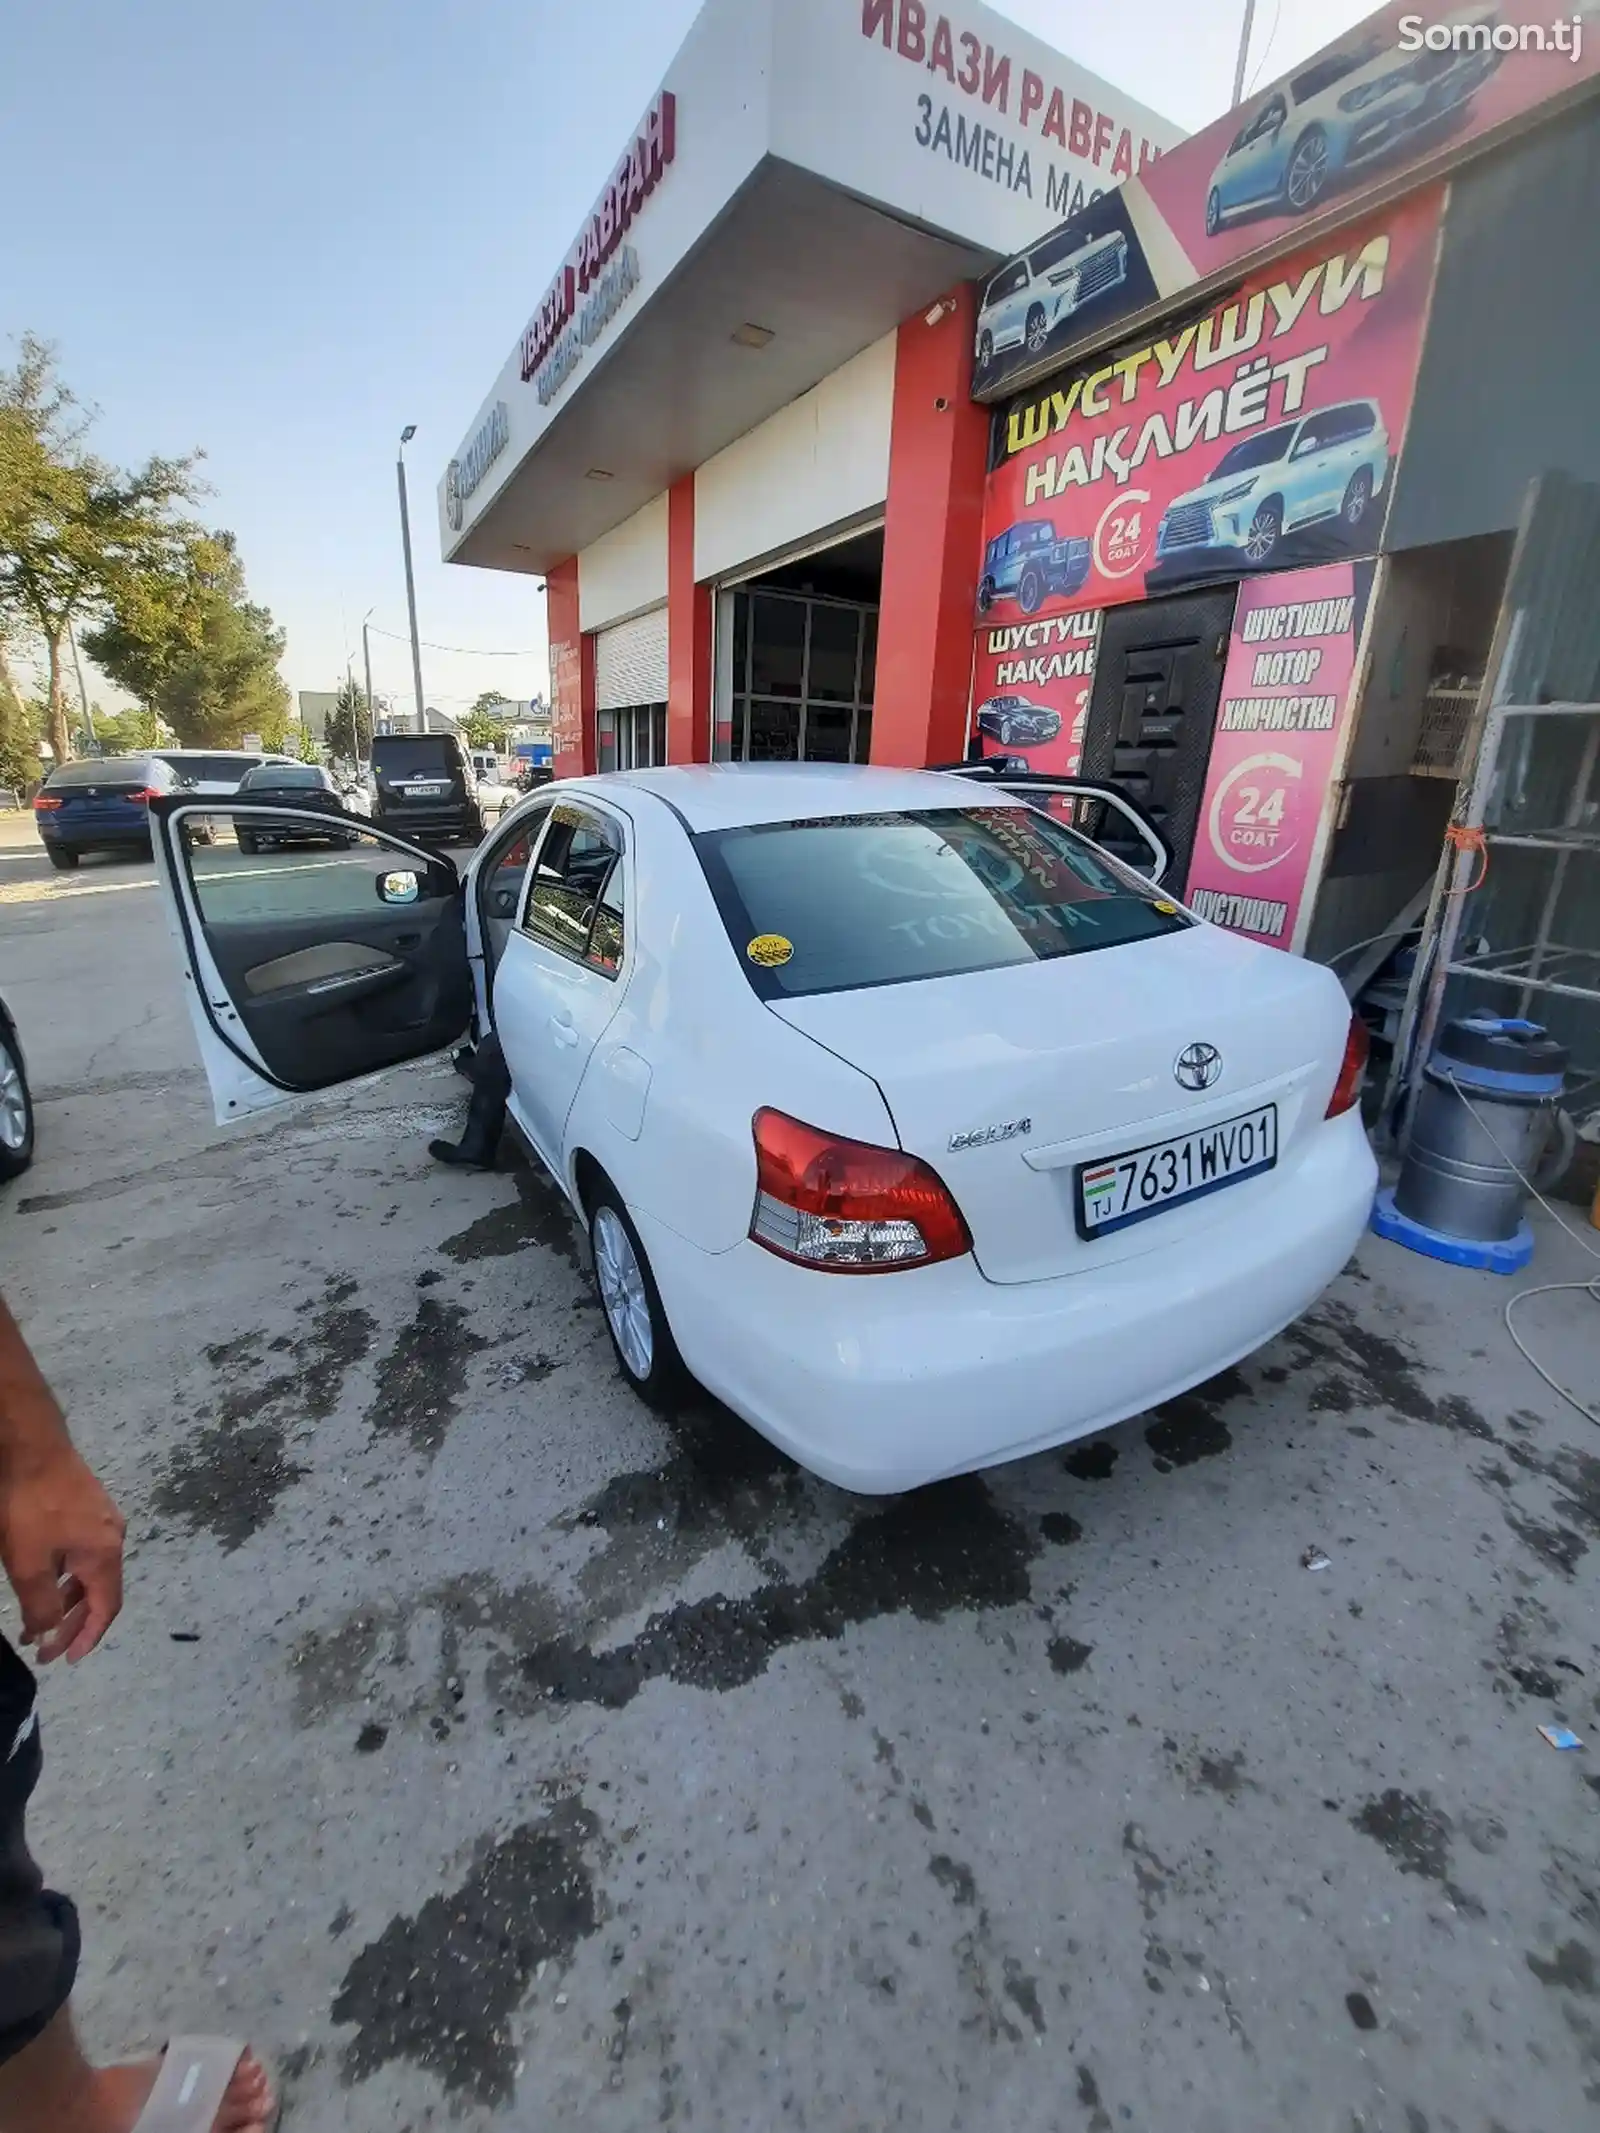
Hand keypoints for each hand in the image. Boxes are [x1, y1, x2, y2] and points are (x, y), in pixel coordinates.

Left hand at [0, 1446, 124, 1662]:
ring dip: (64, 1601)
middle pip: (98, 1592)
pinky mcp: (86, 1504)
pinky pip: (81, 1552)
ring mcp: (101, 1518)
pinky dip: (63, 1576)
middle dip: (71, 1625)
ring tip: (35, 1621)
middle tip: (43, 1649)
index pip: (107, 1608)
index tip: (66, 1660)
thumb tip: (50, 1633)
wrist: (31, 1445)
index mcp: (105, 1554)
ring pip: (87, 1572)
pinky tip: (42, 1579)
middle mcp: (113, 1537)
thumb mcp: (29, 1563)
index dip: (88, 1637)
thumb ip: (42, 1604)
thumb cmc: (31, 1506)